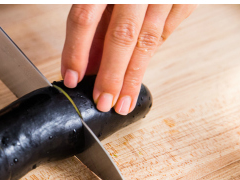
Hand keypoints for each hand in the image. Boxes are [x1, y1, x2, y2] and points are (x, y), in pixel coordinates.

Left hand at [61, 4, 195, 114]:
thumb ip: (90, 18)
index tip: (72, 78)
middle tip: (102, 101)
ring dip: (134, 75)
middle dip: (111, 75)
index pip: (84, 19)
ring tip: (123, 100)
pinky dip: (153, 51)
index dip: (76, 52)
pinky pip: (167, 29)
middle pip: (121, 35)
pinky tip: (141, 68)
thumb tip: (84, 61)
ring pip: (148, 39)